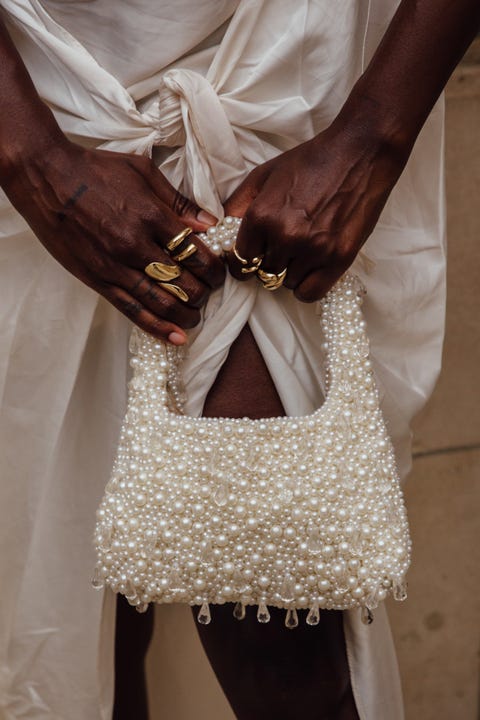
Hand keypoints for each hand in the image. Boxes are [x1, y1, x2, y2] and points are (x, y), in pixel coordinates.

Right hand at [3, 139, 224, 343]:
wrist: (47, 178)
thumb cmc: (95, 170)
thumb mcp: (143, 171)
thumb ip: (178, 201)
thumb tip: (210, 224)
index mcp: (150, 216)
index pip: (195, 252)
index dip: (213, 268)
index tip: (218, 272)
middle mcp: (135, 245)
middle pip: (183, 282)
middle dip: (204, 292)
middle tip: (209, 292)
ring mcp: (115, 266)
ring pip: (160, 302)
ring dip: (185, 314)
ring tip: (195, 317)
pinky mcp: (97, 280)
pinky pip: (131, 310)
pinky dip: (156, 326)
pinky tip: (174, 337)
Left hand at [225, 121, 405, 300]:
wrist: (360, 151)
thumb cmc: (311, 161)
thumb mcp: (264, 175)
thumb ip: (236, 205)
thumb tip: (216, 231)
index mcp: (261, 216)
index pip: (238, 261)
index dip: (243, 260)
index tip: (253, 255)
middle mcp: (285, 236)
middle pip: (263, 274)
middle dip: (268, 263)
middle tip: (282, 246)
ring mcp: (313, 250)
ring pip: (286, 284)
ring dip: (290, 272)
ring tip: (301, 250)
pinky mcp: (339, 258)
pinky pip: (311, 293)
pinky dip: (307, 287)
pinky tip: (311, 269)